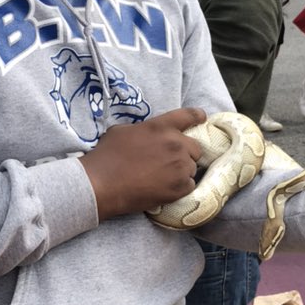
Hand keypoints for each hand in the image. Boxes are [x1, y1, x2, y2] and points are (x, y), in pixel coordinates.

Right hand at [79, 108, 205, 220]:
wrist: (102, 184)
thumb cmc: (107, 156)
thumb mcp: (122, 131)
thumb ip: (142, 130)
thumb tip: (147, 135)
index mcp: (161, 127)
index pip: (188, 116)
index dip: (197, 116)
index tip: (202, 118)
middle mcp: (175, 144)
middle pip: (196, 147)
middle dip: (187, 153)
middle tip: (170, 161)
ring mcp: (180, 166)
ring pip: (192, 168)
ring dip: (183, 171)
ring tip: (164, 178)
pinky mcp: (180, 187)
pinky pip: (190, 185)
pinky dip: (181, 187)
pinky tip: (166, 189)